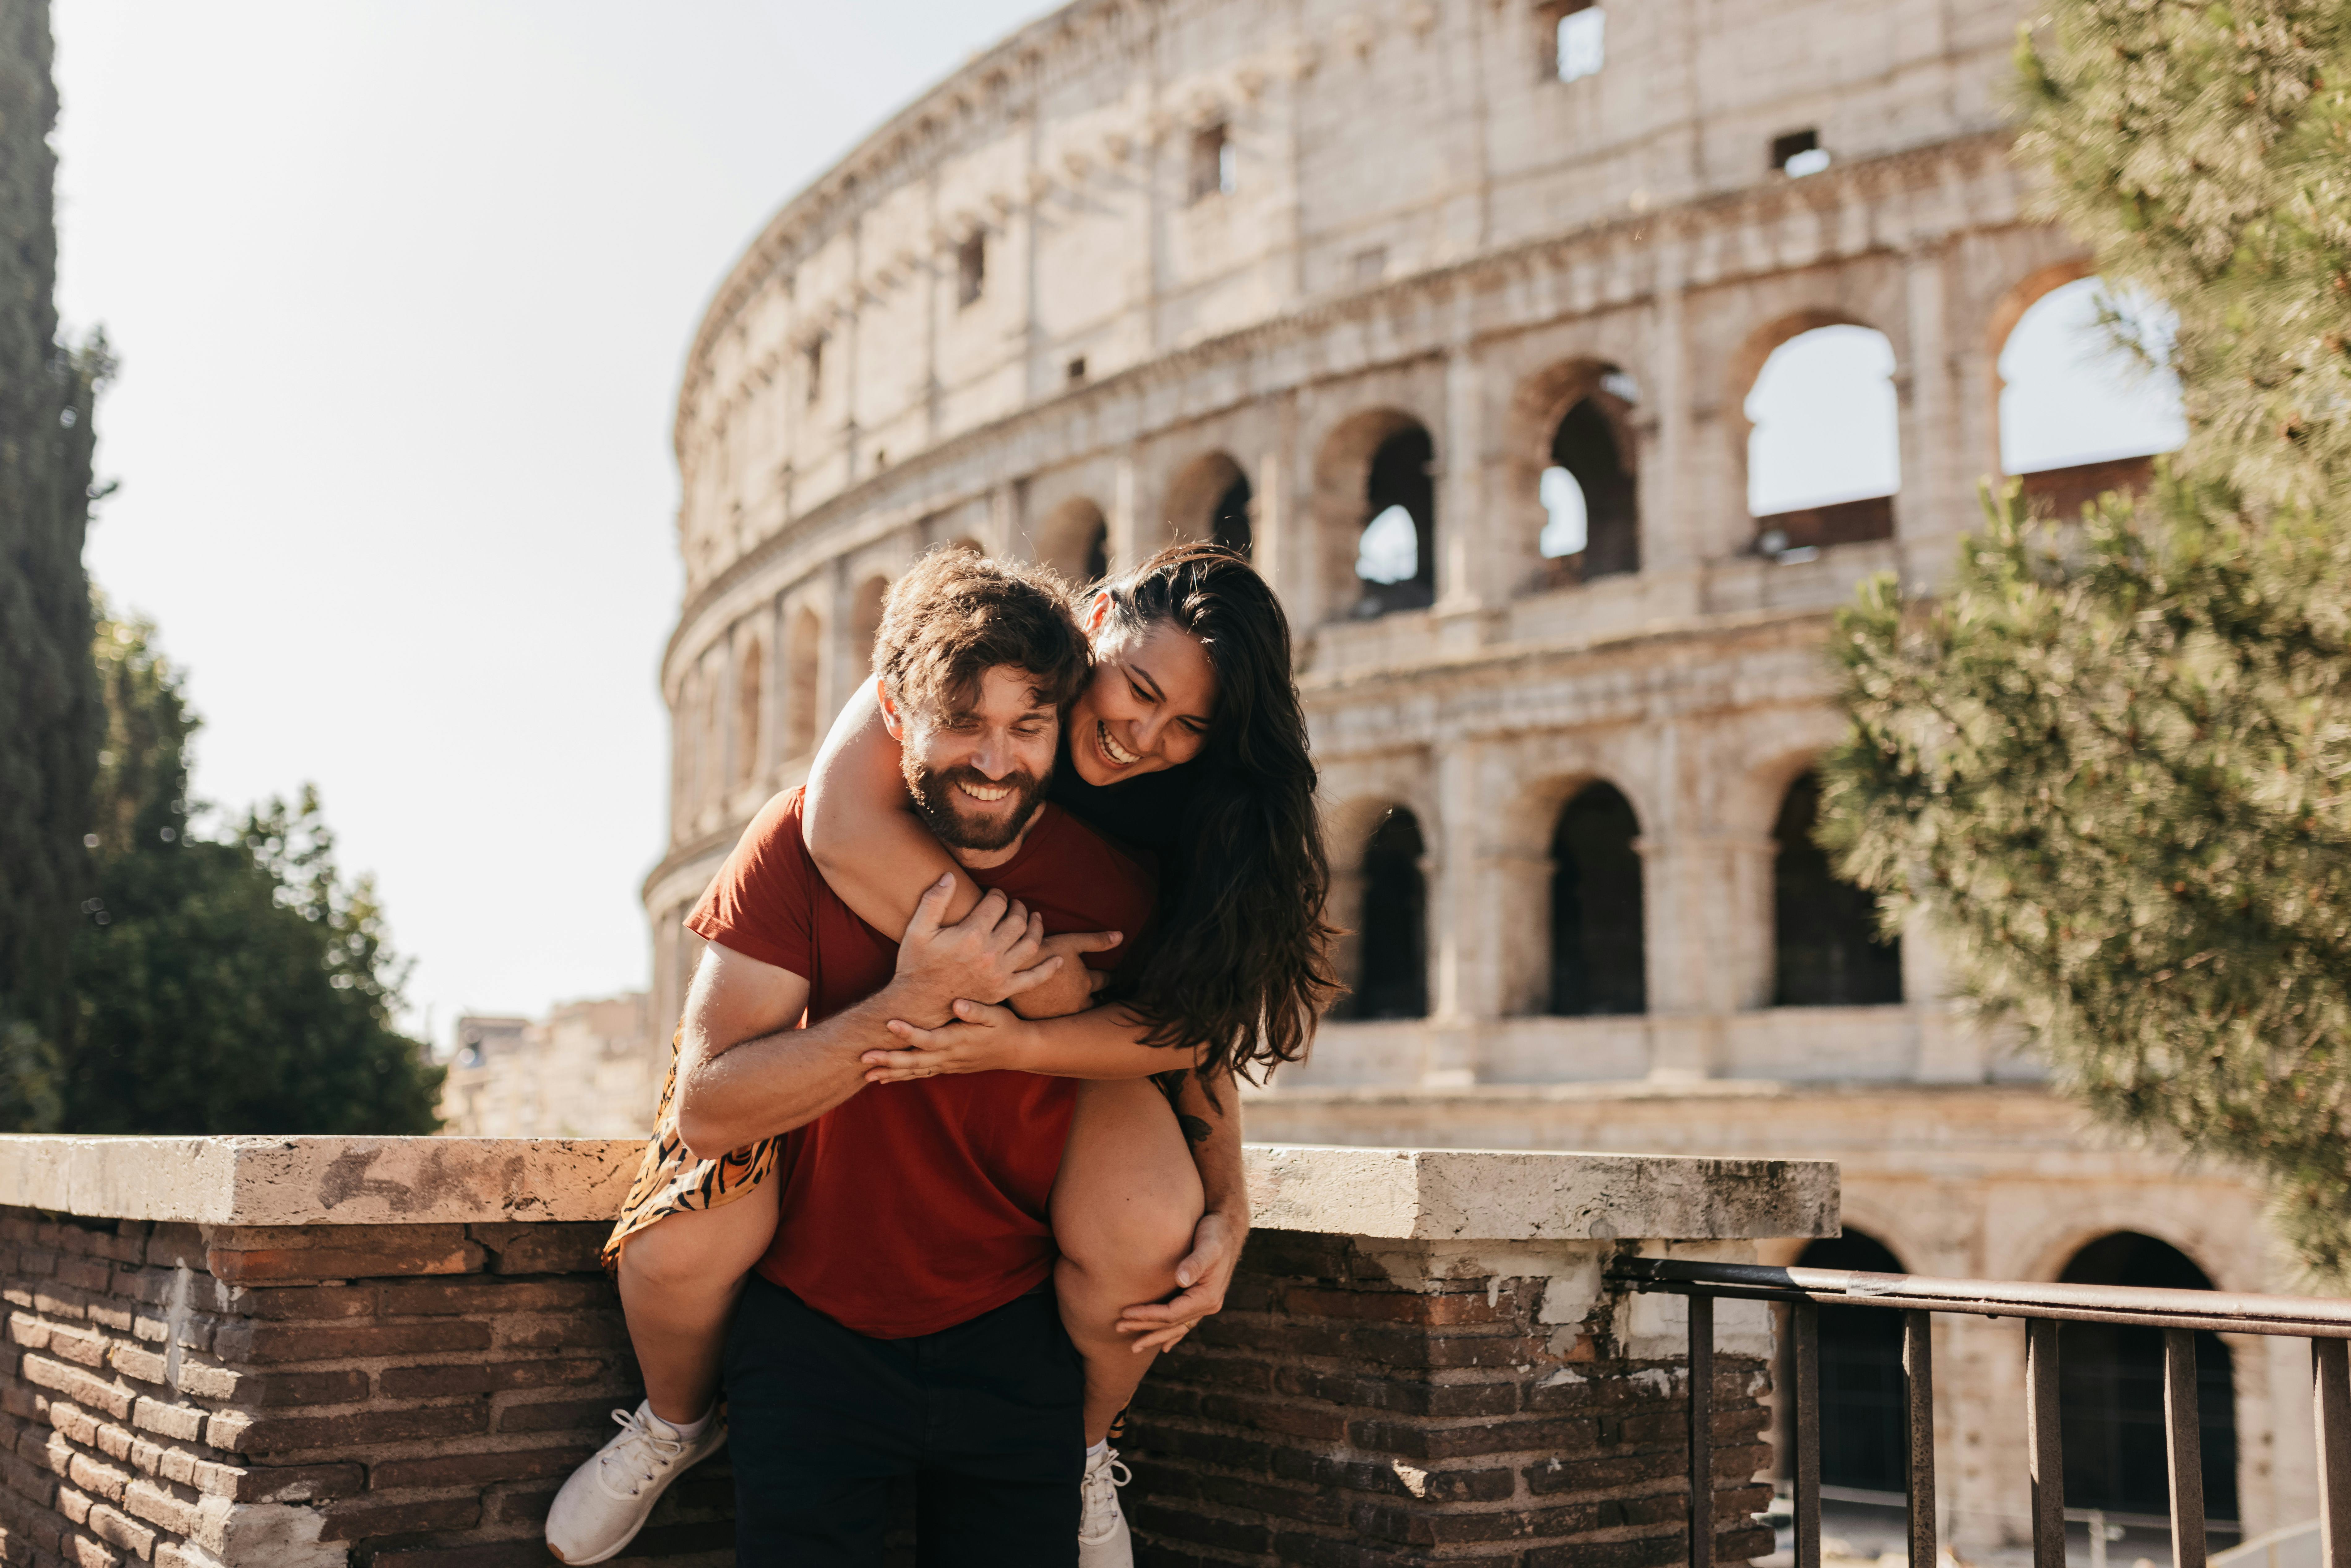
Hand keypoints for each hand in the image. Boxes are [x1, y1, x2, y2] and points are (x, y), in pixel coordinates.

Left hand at [862, 998, 1030, 1081]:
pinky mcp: (948, 1067)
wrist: (1017, 1050)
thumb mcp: (996, 1014)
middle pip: (915, 1061)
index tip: (889, 1023)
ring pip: (915, 1071)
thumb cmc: (1005, 1027)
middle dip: (888, 1060)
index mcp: (958, 1041)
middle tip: (863, 1058)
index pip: (929, 1039)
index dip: (908, 1033)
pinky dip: (903, 1077)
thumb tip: (958, 1004)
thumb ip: (977, 1010)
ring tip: (865, 1075)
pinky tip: (885, 1078)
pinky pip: (921, 1074)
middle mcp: (949, 1056)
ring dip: (890, 1073)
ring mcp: (947, 1064)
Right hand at [889, 877, 1053, 1021]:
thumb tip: (949, 875)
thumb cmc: (915, 965)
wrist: (917, 1005)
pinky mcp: (1002, 991)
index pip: (996, 903)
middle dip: (1018, 907)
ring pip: (1031, 944)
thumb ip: (934, 900)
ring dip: (1036, 927)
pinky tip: (1058, 958)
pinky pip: (1033, 979)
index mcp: (971, 935)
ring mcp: (999, 974)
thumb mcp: (917, 930)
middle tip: (1014, 904)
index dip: (997, 894)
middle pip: (1017, 921)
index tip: (994, 894)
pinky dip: (1049, 968)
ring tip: (1034, 918)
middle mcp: (990, 954)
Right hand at [1006, 930, 1121, 1020]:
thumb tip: (1121, 936)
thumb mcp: (1072, 942)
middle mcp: (1078, 1002)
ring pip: (1077, 1014)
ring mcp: (1060, 1014)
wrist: (1013, 969)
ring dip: (1080, 1009)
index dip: (1110, 977)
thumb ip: (1097, 941)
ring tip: (1080, 1005)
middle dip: (1099, 999)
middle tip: (1101, 996)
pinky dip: (1058, 1015)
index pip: (1106, 980)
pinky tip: (1056, 1011)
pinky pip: (1055, 1020)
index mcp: (1087, 983)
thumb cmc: (1045, 952)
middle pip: (1095, 1003)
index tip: (1114, 977)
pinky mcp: (1043, 1020)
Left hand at [1114, 1208, 1243, 1353]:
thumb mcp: (1208, 1245)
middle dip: (1145, 1328)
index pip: (1171, 1314)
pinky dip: (1173, 1334)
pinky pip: (1185, 1322)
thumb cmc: (1215, 1233)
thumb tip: (1181, 1280)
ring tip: (1134, 1345)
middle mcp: (1208, 1305)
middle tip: (1119, 1328)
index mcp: (1207, 1297)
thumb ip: (1195, 1263)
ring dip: (1155, 1335)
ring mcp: (1206, 1304)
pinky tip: (1165, 1346)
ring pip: (1177, 1327)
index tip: (1125, 1313)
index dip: (1147, 1315)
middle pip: (1172, 1324)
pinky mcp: (1202, 1298)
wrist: (1229, 1226)